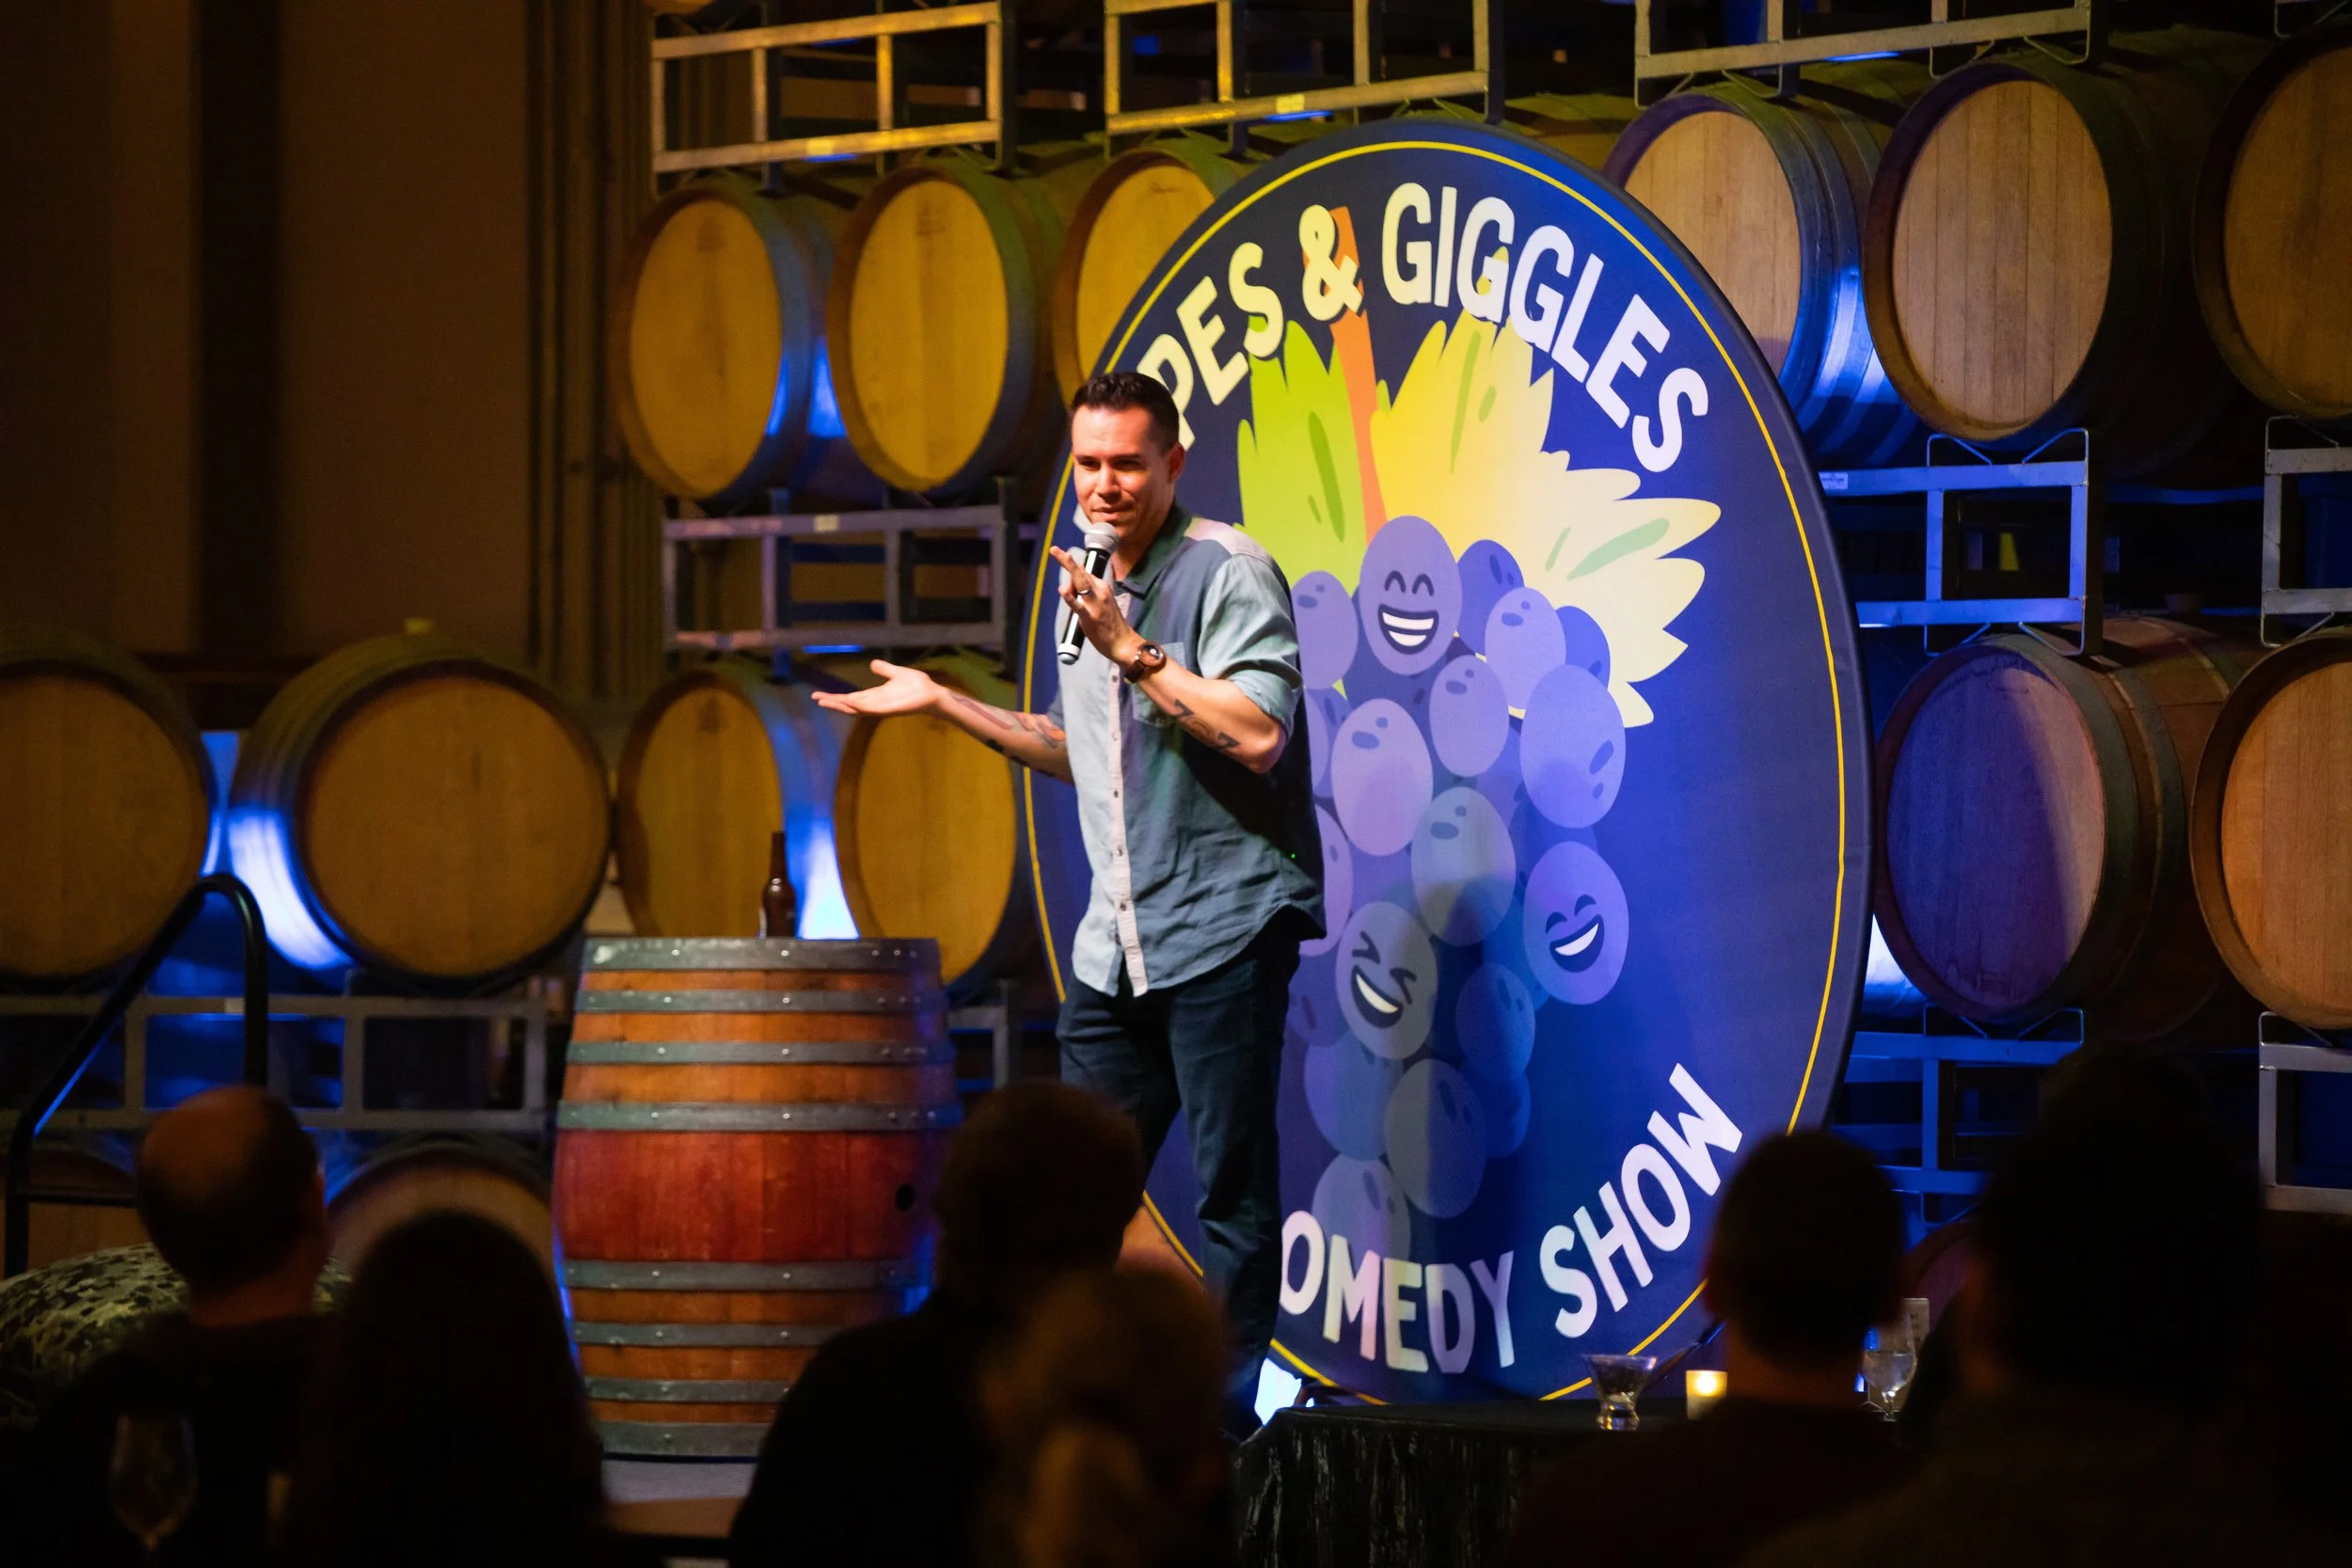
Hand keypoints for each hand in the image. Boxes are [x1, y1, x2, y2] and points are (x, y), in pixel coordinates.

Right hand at [810, 660, 941, 716]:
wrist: (932, 693)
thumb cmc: (917, 685)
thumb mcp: (896, 673)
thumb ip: (884, 669)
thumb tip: (872, 664)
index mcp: (875, 695)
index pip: (850, 698)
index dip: (835, 697)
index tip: (819, 695)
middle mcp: (875, 703)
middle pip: (849, 705)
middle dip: (833, 702)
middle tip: (816, 699)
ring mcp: (881, 708)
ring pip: (856, 709)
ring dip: (841, 705)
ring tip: (825, 701)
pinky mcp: (889, 709)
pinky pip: (870, 709)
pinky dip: (858, 706)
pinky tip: (847, 701)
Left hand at [1049, 544, 1141, 664]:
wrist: (1123, 643)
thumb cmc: (1111, 625)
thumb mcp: (1102, 603)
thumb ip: (1088, 592)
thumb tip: (1073, 582)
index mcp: (1103, 588)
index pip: (1085, 573)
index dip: (1073, 569)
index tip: (1062, 555)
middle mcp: (1100, 592)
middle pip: (1082, 572)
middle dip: (1067, 560)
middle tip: (1054, 549)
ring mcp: (1095, 604)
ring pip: (1081, 582)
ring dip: (1070, 568)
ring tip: (1059, 555)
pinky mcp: (1090, 617)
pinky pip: (1077, 606)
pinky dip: (1070, 598)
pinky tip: (1063, 590)